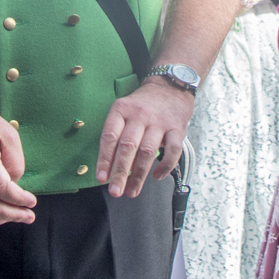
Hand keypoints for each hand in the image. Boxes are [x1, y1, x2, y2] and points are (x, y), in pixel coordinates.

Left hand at [97, 78, 193, 197]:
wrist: (170, 87)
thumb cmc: (142, 106)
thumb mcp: (124, 112)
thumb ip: (118, 136)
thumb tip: (111, 168)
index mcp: (121, 109)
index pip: (110, 136)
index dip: (104, 159)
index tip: (101, 178)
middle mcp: (140, 114)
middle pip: (127, 146)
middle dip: (120, 172)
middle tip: (115, 191)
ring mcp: (159, 121)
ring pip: (148, 151)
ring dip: (139, 175)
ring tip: (132, 191)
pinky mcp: (177, 128)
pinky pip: (173, 150)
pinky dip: (165, 166)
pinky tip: (157, 176)